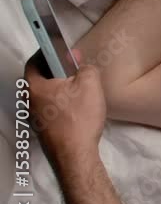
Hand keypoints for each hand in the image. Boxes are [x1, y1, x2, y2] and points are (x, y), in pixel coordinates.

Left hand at [23, 50, 106, 167]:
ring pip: (45, 94)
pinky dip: (60, 102)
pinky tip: (77, 107)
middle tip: (74, 67)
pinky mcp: (42, 128)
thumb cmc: (79, 117)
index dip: (48, 51)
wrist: (75, 154)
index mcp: (33, 86)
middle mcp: (28, 100)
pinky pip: (49, 107)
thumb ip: (86, 68)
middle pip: (39, 78)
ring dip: (59, 88)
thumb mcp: (90, 84)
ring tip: (79, 88)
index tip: (61, 49)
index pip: (34, 60)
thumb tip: (81, 66)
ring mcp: (33, 116)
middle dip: (56, 70)